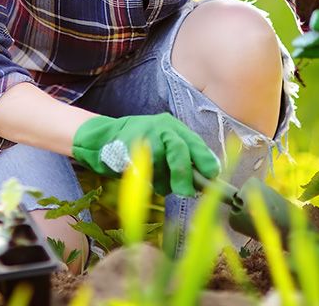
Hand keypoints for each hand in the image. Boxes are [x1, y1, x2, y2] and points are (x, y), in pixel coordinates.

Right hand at [71, 113, 219, 196]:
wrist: (105, 136)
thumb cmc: (143, 142)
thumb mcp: (166, 140)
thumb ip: (185, 154)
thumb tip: (208, 177)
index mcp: (173, 126)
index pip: (194, 142)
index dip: (205, 161)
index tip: (212, 176)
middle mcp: (160, 128)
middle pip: (178, 150)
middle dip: (184, 174)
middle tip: (186, 192)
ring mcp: (143, 138)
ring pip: (160, 166)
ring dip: (162, 181)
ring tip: (158, 180)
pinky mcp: (127, 151)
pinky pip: (142, 173)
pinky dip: (147, 181)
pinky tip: (144, 178)